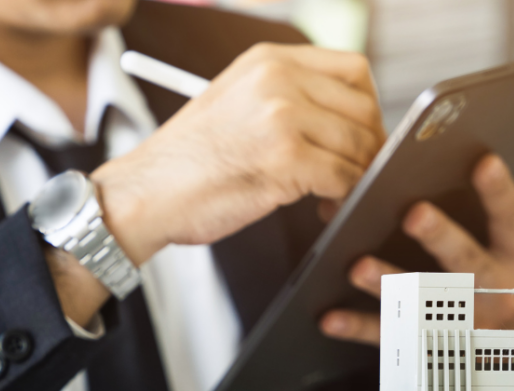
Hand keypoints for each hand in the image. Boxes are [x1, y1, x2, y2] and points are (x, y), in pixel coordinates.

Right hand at [90, 43, 385, 264]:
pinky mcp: (285, 158)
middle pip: (363, 108)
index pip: (353, 70)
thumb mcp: (237, 104)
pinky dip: (343, 197)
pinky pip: (343, 177)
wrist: (145, 194)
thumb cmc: (187, 163)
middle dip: (368, 147)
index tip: (361, 137)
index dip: (368, 108)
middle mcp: (278, 79)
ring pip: (358, 146)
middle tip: (355, 174)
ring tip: (335, 196)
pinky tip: (324, 207)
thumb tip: (349, 123)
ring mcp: (282, 116)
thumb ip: (288, 100)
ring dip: (356, 177)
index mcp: (268, 60)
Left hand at [320, 154, 513, 344]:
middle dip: (441, 237)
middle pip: (467, 261)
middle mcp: (493, 289)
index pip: (511, 219)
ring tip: (357, 266)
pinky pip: (389, 334)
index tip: (483, 162)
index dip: (499, 192)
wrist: (501, 350)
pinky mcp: (425, 341)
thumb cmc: (504, 281)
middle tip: (414, 213)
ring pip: (423, 299)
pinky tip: (330, 317)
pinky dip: (357, 326)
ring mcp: (459, 319)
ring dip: (389, 282)